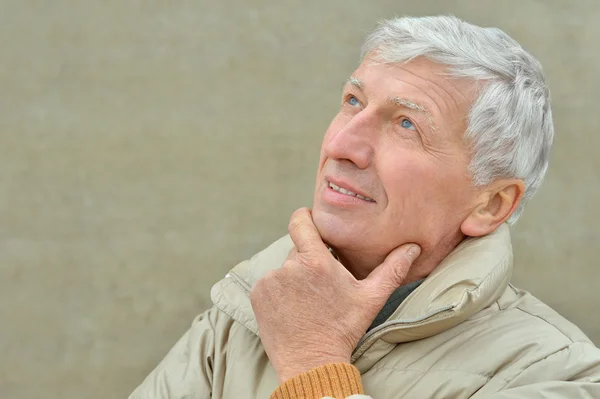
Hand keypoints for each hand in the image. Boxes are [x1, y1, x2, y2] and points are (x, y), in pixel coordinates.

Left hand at [250, 207, 420, 381]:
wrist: (311, 362)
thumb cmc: (343, 329)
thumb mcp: (371, 298)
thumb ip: (391, 269)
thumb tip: (413, 247)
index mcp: (315, 261)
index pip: (300, 221)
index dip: (305, 217)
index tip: (311, 221)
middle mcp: (288, 267)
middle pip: (297, 250)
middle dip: (308, 260)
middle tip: (321, 283)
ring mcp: (270, 281)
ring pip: (283, 269)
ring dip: (293, 278)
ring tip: (307, 301)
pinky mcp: (258, 295)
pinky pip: (269, 284)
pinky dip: (278, 291)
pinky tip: (292, 308)